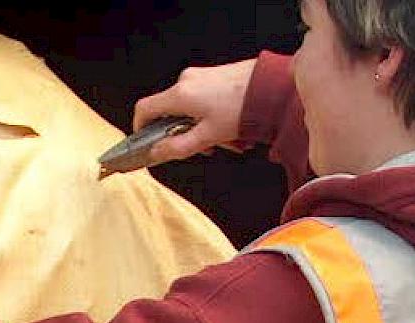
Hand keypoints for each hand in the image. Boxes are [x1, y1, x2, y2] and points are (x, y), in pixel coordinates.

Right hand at [132, 58, 255, 161]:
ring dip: (206, 129)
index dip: (140, 128)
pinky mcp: (215, 76)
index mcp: (179, 95)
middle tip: (207, 148)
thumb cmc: (246, 107)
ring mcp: (201, 76)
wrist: (274, 85)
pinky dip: (215, 118)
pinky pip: (205, 100)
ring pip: (191, 109)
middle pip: (171, 113)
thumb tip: (156, 153)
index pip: (144, 109)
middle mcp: (186, 81)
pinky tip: (236, 128)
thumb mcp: (208, 136)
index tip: (146, 142)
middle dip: (187, 135)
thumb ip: (178, 147)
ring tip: (232, 140)